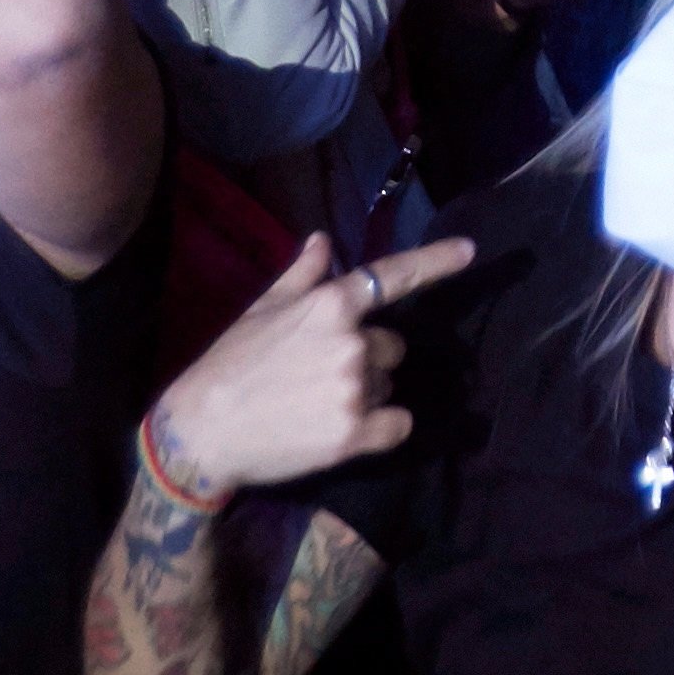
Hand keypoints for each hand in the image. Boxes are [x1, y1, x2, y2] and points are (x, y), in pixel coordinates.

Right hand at [148, 231, 473, 496]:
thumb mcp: (263, 309)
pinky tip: (345, 430)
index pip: (394, 276)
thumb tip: (323, 240)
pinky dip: (382, 428)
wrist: (203, 430)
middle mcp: (352, 342)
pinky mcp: (355, 434)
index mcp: (330, 304)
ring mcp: (356, 388)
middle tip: (320, 375)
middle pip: (392, 347)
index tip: (470, 251)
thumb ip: (302, 274)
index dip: (436, 261)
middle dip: (368, 357)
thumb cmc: (230, 363)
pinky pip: (397, 425)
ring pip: (388, 384)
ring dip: (367, 392)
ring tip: (317, 403)